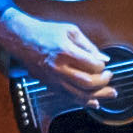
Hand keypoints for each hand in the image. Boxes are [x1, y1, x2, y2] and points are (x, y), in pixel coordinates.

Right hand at [0, 11, 116, 105]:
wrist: (22, 39)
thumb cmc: (46, 32)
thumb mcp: (70, 31)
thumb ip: (89, 46)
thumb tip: (104, 59)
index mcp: (65, 51)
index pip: (92, 65)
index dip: (102, 66)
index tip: (104, 64)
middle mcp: (59, 68)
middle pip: (87, 83)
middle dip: (103, 82)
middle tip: (109, 76)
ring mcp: (54, 79)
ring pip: (79, 94)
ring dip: (98, 96)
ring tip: (110, 94)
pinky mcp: (50, 85)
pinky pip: (70, 97)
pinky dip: (84, 102)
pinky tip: (94, 102)